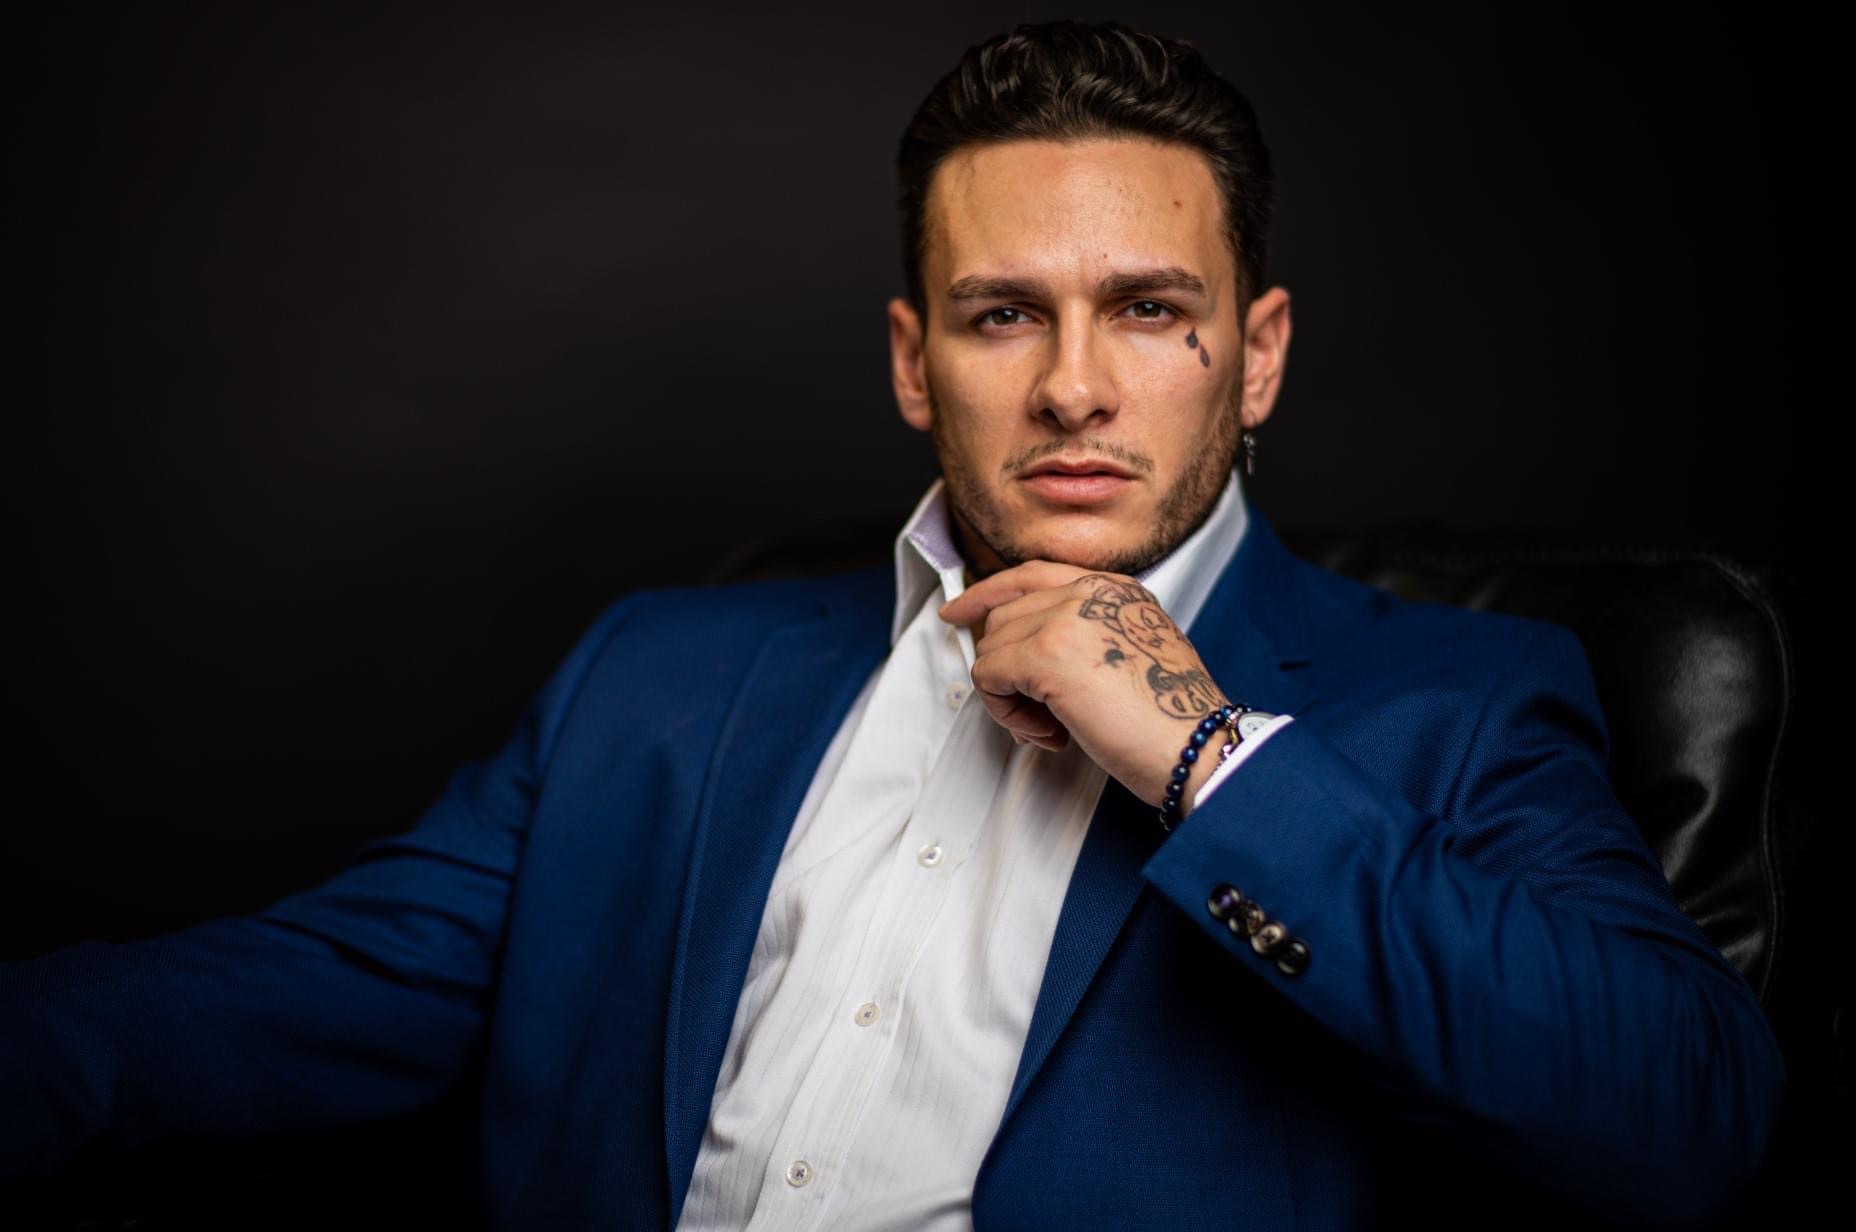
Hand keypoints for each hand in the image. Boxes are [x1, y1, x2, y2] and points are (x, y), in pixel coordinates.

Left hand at [938, 561, 1234, 811]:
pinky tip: (1050, 732)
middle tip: (1042, 715)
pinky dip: (1006, 712)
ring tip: (1054, 727)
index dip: (987, 595)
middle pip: (1003, 618)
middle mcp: (1090, 590)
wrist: (1198, 747)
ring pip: (991, 648)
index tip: (957, 613)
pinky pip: (988, 675)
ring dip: (1010, 698)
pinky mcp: (1046, 654)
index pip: (1030, 575)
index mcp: (1113, 587)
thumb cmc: (1171, 718)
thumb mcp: (1133, 651)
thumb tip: (1023, 652)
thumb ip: (1085, 635)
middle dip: (1008, 671)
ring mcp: (1066, 618)